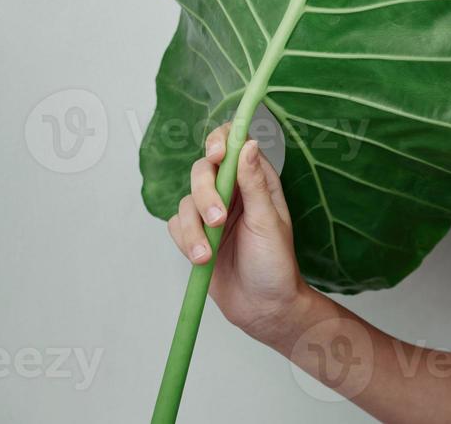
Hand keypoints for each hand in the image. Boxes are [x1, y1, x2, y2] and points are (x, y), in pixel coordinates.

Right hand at [166, 120, 310, 340]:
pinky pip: (176, 225)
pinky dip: (184, 240)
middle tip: (217, 220)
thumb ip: (254, 184)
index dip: (220, 142)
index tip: (216, 155)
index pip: (234, 146)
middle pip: (203, 171)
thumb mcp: (268, 221)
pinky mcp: (195, 237)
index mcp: (256, 182)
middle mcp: (232, 193)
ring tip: (208, 254)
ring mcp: (212, 215)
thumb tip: (247, 145)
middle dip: (204, 193)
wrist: (263, 308)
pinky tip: (201, 259)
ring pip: (186, 201)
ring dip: (193, 228)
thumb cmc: (275, 264)